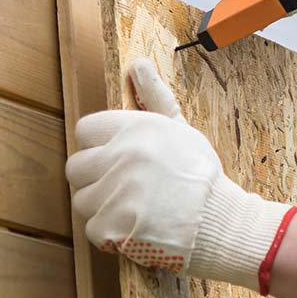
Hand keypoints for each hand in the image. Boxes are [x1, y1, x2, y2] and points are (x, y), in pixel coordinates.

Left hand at [66, 58, 296, 293]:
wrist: (220, 220)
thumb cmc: (199, 174)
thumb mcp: (180, 129)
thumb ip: (154, 96)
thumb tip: (139, 64)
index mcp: (136, 128)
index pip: (85, 129)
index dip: (99, 145)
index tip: (116, 158)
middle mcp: (122, 155)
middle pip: (76, 167)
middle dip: (95, 178)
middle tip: (125, 186)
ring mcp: (114, 192)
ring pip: (82, 199)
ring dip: (103, 207)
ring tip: (135, 207)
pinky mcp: (110, 226)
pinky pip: (92, 228)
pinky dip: (111, 233)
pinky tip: (137, 226)